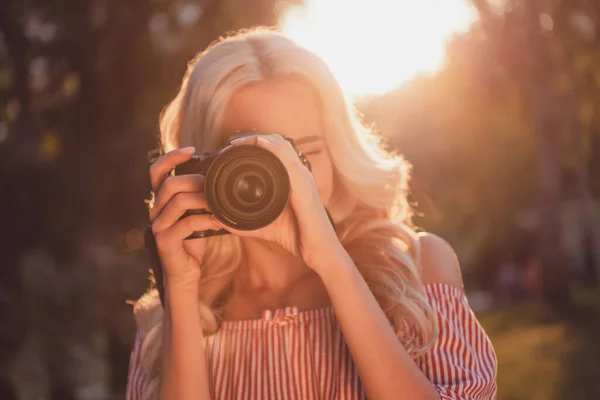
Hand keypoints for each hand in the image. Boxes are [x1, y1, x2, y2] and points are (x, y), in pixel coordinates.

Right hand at [149, 147, 220, 287]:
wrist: (187, 272)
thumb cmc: (194, 240)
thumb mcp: (198, 213)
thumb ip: (200, 196)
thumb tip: (219, 175)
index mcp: (161, 201)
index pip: (157, 171)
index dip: (171, 157)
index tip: (192, 150)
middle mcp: (155, 210)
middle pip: (169, 184)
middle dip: (195, 180)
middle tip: (216, 183)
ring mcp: (158, 226)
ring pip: (178, 201)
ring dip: (203, 199)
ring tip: (221, 202)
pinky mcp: (164, 241)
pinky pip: (186, 224)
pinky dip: (206, 220)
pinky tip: (219, 222)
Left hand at [212, 134, 340, 269]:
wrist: (318, 250)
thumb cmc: (297, 236)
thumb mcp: (265, 225)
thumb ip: (243, 222)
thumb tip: (218, 218)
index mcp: (292, 179)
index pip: (275, 150)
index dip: (254, 145)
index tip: (232, 150)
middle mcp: (299, 174)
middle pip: (277, 142)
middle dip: (254, 139)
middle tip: (232, 146)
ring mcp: (303, 178)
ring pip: (282, 146)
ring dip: (259, 140)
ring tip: (239, 144)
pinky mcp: (304, 187)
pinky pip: (288, 161)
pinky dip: (273, 150)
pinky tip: (260, 145)